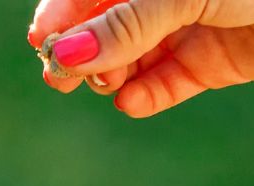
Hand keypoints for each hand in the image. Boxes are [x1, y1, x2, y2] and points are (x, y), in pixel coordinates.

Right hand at [27, 0, 253, 117]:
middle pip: (105, 27)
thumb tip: (65, 53)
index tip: (42, 40)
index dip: (63, 15)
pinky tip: (131, 103)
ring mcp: (188, 28)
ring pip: (131, 58)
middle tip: (58, 77)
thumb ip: (125, 24)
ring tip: (106, 86)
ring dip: (110, 75)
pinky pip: (166, 84)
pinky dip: (146, 95)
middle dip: (81, 51)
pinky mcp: (211, 63)